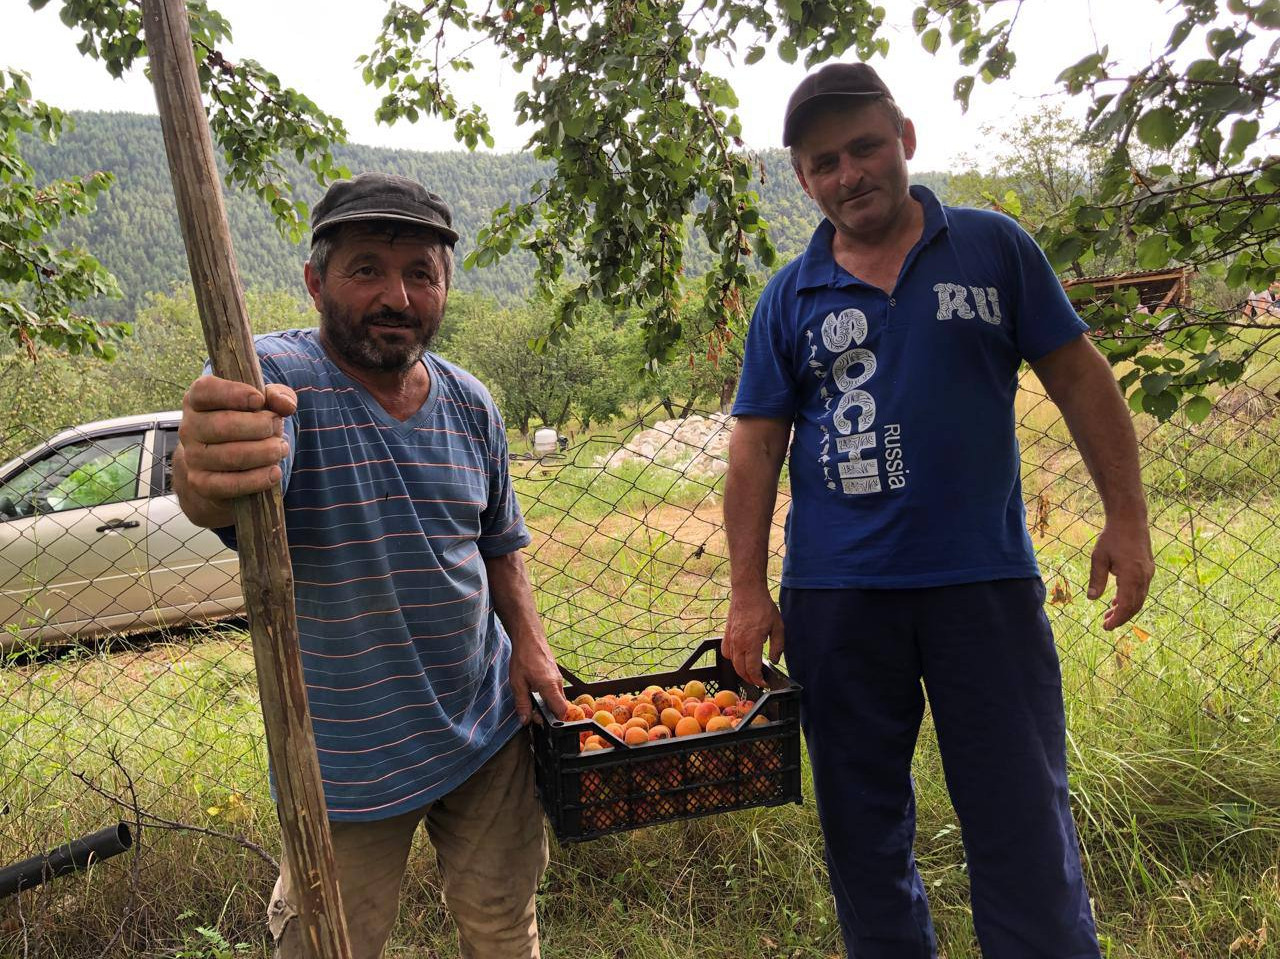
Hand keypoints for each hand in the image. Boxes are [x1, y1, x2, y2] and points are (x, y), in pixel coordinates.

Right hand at [177, 376, 296, 508]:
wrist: (228, 464)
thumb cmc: (248, 424)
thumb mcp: (264, 404)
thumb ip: (277, 396)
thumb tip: (285, 404)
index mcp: (198, 400)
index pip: (205, 391)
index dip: (234, 393)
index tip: (259, 400)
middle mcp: (190, 427)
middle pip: (223, 425)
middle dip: (261, 426)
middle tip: (277, 427)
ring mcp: (193, 457)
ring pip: (231, 455)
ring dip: (264, 452)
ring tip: (280, 449)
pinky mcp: (201, 483)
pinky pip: (230, 484)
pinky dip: (257, 479)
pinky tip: (273, 472)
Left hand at [508, 632, 568, 724]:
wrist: (530, 638)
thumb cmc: (523, 658)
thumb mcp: (517, 683)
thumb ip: (522, 704)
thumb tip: (525, 721)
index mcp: (550, 686)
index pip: (562, 710)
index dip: (554, 720)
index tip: (540, 721)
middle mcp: (558, 683)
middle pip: (560, 707)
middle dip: (548, 714)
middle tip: (532, 712)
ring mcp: (559, 679)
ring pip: (558, 699)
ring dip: (548, 705)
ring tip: (532, 700)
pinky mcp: (556, 676)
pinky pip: (556, 691)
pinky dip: (548, 696)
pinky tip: (536, 691)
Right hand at [722, 587, 784, 687]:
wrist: (747, 592)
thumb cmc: (763, 607)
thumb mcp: (778, 626)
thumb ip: (777, 646)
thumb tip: (774, 661)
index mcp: (752, 643)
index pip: (752, 669)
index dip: (758, 680)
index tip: (764, 683)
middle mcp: (739, 643)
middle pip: (740, 670)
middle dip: (749, 679)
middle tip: (758, 680)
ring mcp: (731, 639)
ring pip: (732, 662)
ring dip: (740, 671)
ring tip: (749, 672)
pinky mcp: (726, 634)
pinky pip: (726, 652)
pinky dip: (731, 659)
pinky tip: (739, 657)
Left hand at [1088, 519, 1153, 630]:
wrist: (1130, 520)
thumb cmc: (1112, 537)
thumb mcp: (1098, 558)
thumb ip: (1096, 579)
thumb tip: (1092, 599)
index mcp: (1132, 576)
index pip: (1126, 605)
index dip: (1117, 618)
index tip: (1106, 627)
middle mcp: (1144, 577)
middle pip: (1135, 605)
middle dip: (1121, 617)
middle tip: (1106, 625)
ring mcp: (1148, 573)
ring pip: (1139, 598)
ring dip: (1126, 608)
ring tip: (1109, 614)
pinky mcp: (1148, 569)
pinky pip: (1140, 589)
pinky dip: (1130, 598)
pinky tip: (1117, 601)